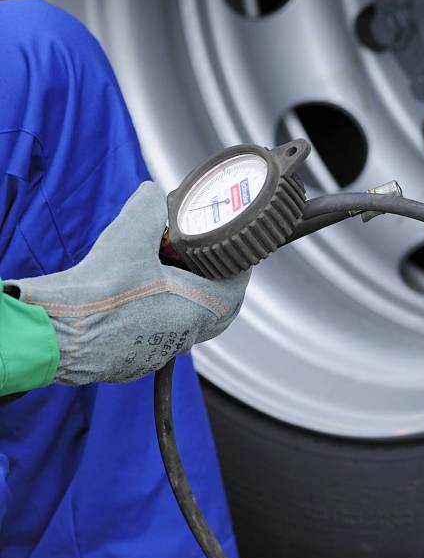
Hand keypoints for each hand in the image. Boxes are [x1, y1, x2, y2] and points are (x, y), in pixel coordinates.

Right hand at [9, 182, 249, 385]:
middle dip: (211, 283)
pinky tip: (133, 300)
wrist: (54, 333)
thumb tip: (153, 193)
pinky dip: (153, 318)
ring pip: (184, 326)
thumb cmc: (96, 291)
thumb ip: (149, 206)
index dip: (235, 265)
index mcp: (197, 309)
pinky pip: (155, 338)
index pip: (236, 288)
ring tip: (161, 275)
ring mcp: (158, 353)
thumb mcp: (129, 233)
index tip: (227, 249)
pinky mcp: (132, 363)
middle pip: (215, 311)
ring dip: (180, 302)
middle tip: (199, 261)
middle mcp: (184, 336)